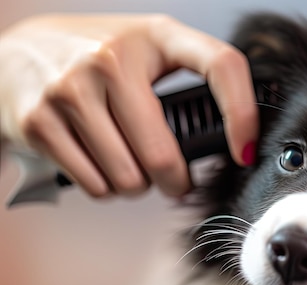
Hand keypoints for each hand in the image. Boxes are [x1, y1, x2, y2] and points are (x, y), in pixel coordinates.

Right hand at [0, 14, 258, 197]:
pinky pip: (95, 185)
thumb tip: (232, 145)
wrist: (15, 55)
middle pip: (162, 157)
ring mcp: (71, 88)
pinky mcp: (40, 120)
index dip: (243, 114)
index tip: (245, 151)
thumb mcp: (146, 54)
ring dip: (137, 186)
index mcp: (156, 36)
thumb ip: (186, 86)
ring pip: (128, 179)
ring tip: (131, 165)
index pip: (221, 65)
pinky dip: (106, 187)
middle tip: (173, 179)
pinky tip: (102, 164)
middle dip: (174, 181)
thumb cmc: (96, 59)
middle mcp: (112, 58)